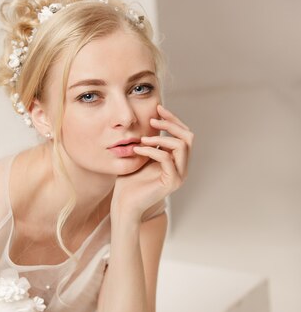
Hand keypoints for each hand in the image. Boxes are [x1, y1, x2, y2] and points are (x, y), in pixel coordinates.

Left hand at [111, 104, 194, 220]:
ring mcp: (179, 175)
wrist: (124, 203)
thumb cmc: (129, 181)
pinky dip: (152, 150)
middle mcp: (182, 167)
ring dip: (161, 137)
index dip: (172, 119)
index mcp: (177, 160)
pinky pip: (167, 158)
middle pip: (188, 137)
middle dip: (171, 124)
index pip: (183, 134)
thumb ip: (151, 141)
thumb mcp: (142, 155)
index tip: (158, 108)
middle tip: (153, 119)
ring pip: (182, 146)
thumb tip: (153, 119)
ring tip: (142, 138)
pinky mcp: (172, 182)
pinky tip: (138, 149)